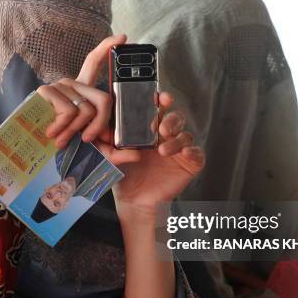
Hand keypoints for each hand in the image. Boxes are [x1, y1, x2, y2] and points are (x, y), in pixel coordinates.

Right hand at [0, 34, 126, 212]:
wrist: (31, 153)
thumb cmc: (63, 147)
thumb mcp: (93, 148)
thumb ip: (115, 151)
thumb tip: (138, 155)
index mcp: (83, 91)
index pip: (95, 64)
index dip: (108, 48)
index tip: (124, 37)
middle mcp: (72, 83)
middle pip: (103, 99)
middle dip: (99, 126)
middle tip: (86, 140)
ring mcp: (59, 86)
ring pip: (86, 110)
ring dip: (74, 131)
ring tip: (61, 142)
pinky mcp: (46, 91)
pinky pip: (69, 111)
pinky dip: (64, 127)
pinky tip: (52, 133)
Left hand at [95, 92, 204, 211]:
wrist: (134, 200)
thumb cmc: (125, 174)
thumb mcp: (112, 154)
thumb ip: (105, 139)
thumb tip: (99, 126)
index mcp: (150, 128)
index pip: (159, 108)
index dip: (162, 100)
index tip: (160, 97)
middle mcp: (167, 136)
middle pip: (176, 118)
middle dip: (171, 119)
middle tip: (161, 127)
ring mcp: (179, 150)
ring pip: (186, 135)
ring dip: (176, 139)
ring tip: (162, 150)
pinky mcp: (189, 164)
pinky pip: (197, 154)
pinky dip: (192, 151)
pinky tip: (184, 154)